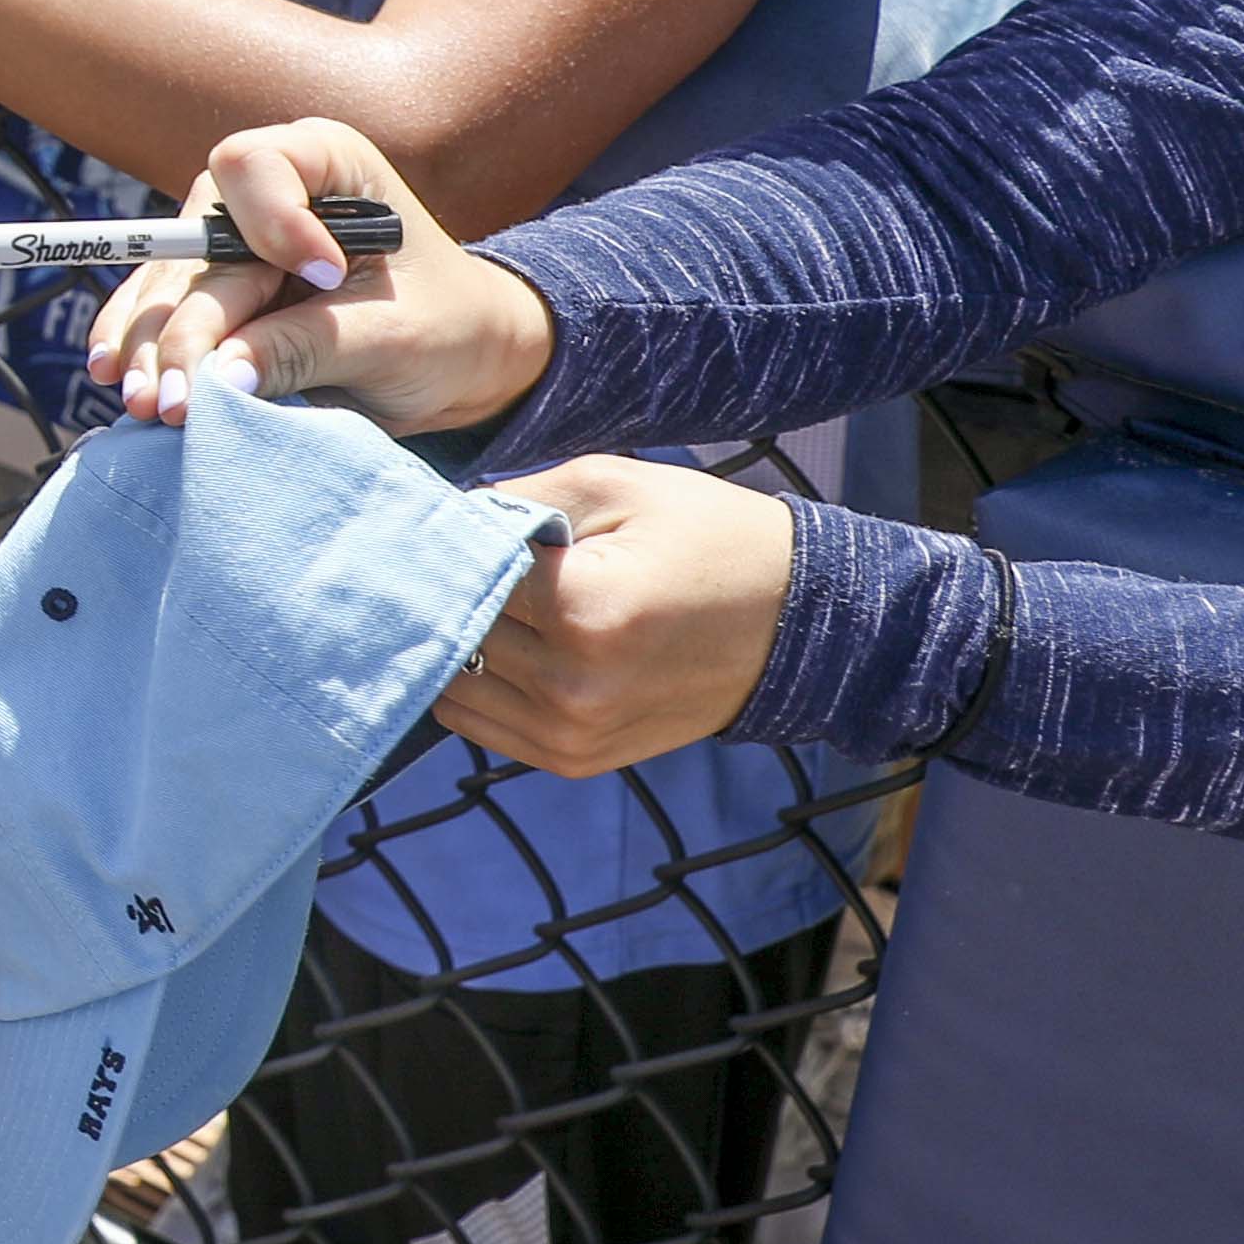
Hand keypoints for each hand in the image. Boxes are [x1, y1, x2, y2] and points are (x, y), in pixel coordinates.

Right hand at [79, 117, 550, 436]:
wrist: (461, 363)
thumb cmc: (447, 328)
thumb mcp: (391, 337)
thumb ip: (306, 346)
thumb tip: (219, 376)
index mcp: (324, 164)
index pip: (254, 166)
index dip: (269, 220)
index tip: (323, 278)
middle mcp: (267, 194)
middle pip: (197, 244)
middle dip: (184, 323)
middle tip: (175, 395)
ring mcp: (235, 243)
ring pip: (168, 284)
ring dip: (150, 344)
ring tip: (144, 402)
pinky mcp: (220, 294)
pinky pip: (163, 311)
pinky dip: (141, 346)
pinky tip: (113, 374)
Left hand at [424, 456, 794, 775]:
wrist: (797, 622)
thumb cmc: (709, 537)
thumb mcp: (617, 484)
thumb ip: (521, 497)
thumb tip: (445, 512)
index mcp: (583, 610)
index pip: (465, 570)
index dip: (454, 536)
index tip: (460, 516)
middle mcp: (572, 686)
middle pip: (455, 629)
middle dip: (452, 588)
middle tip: (472, 553)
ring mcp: (573, 733)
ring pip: (454, 684)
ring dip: (457, 641)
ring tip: (489, 599)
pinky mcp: (577, 758)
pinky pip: (481, 725)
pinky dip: (474, 684)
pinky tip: (501, 642)